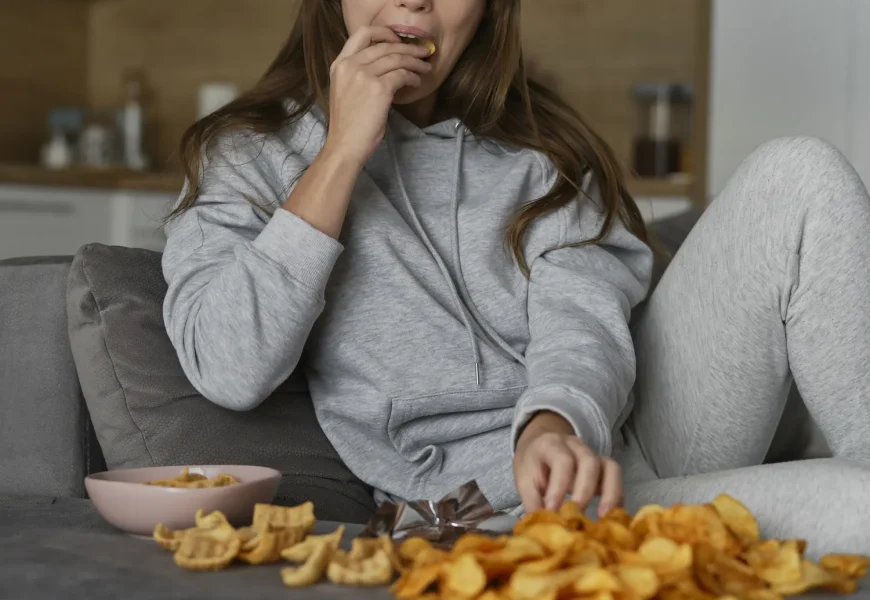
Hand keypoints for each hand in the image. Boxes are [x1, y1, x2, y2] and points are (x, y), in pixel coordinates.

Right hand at [324, 26, 432, 166]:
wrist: (345, 146)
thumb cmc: (348, 125)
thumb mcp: (346, 91)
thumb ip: (359, 74)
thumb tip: (386, 66)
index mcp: (339, 64)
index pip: (362, 34)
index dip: (384, 32)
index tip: (398, 40)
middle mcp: (350, 65)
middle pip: (385, 46)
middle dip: (408, 47)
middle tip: (423, 52)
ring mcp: (364, 75)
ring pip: (397, 58)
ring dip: (415, 62)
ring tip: (425, 67)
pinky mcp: (379, 88)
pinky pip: (402, 75)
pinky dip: (413, 77)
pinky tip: (417, 82)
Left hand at [513, 411, 622, 517]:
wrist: (540, 447)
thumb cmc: (532, 465)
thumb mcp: (524, 480)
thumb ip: (533, 502)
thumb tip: (543, 530)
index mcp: (551, 445)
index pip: (562, 461)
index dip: (559, 487)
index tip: (553, 511)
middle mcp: (575, 446)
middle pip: (589, 462)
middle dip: (585, 491)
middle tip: (576, 516)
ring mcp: (593, 454)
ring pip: (609, 468)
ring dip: (609, 494)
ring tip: (603, 518)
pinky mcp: (603, 467)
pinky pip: (616, 478)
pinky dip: (616, 497)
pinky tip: (611, 517)